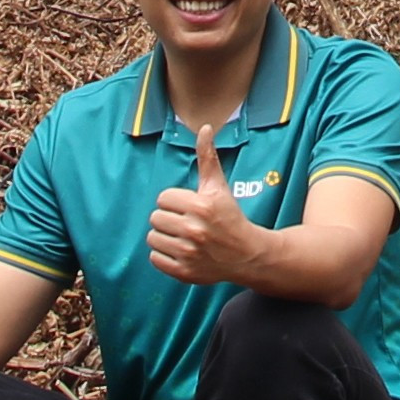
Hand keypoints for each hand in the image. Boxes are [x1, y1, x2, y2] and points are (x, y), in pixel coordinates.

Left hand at [145, 122, 248, 285]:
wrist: (247, 254)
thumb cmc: (230, 216)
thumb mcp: (219, 186)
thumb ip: (207, 157)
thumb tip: (204, 127)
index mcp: (201, 206)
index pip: (163, 198)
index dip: (175, 201)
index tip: (189, 207)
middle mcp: (194, 229)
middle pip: (155, 218)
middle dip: (168, 218)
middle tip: (186, 222)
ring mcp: (189, 252)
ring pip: (153, 238)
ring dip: (164, 236)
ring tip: (182, 237)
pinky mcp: (184, 271)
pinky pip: (155, 258)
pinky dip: (164, 255)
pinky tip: (181, 251)